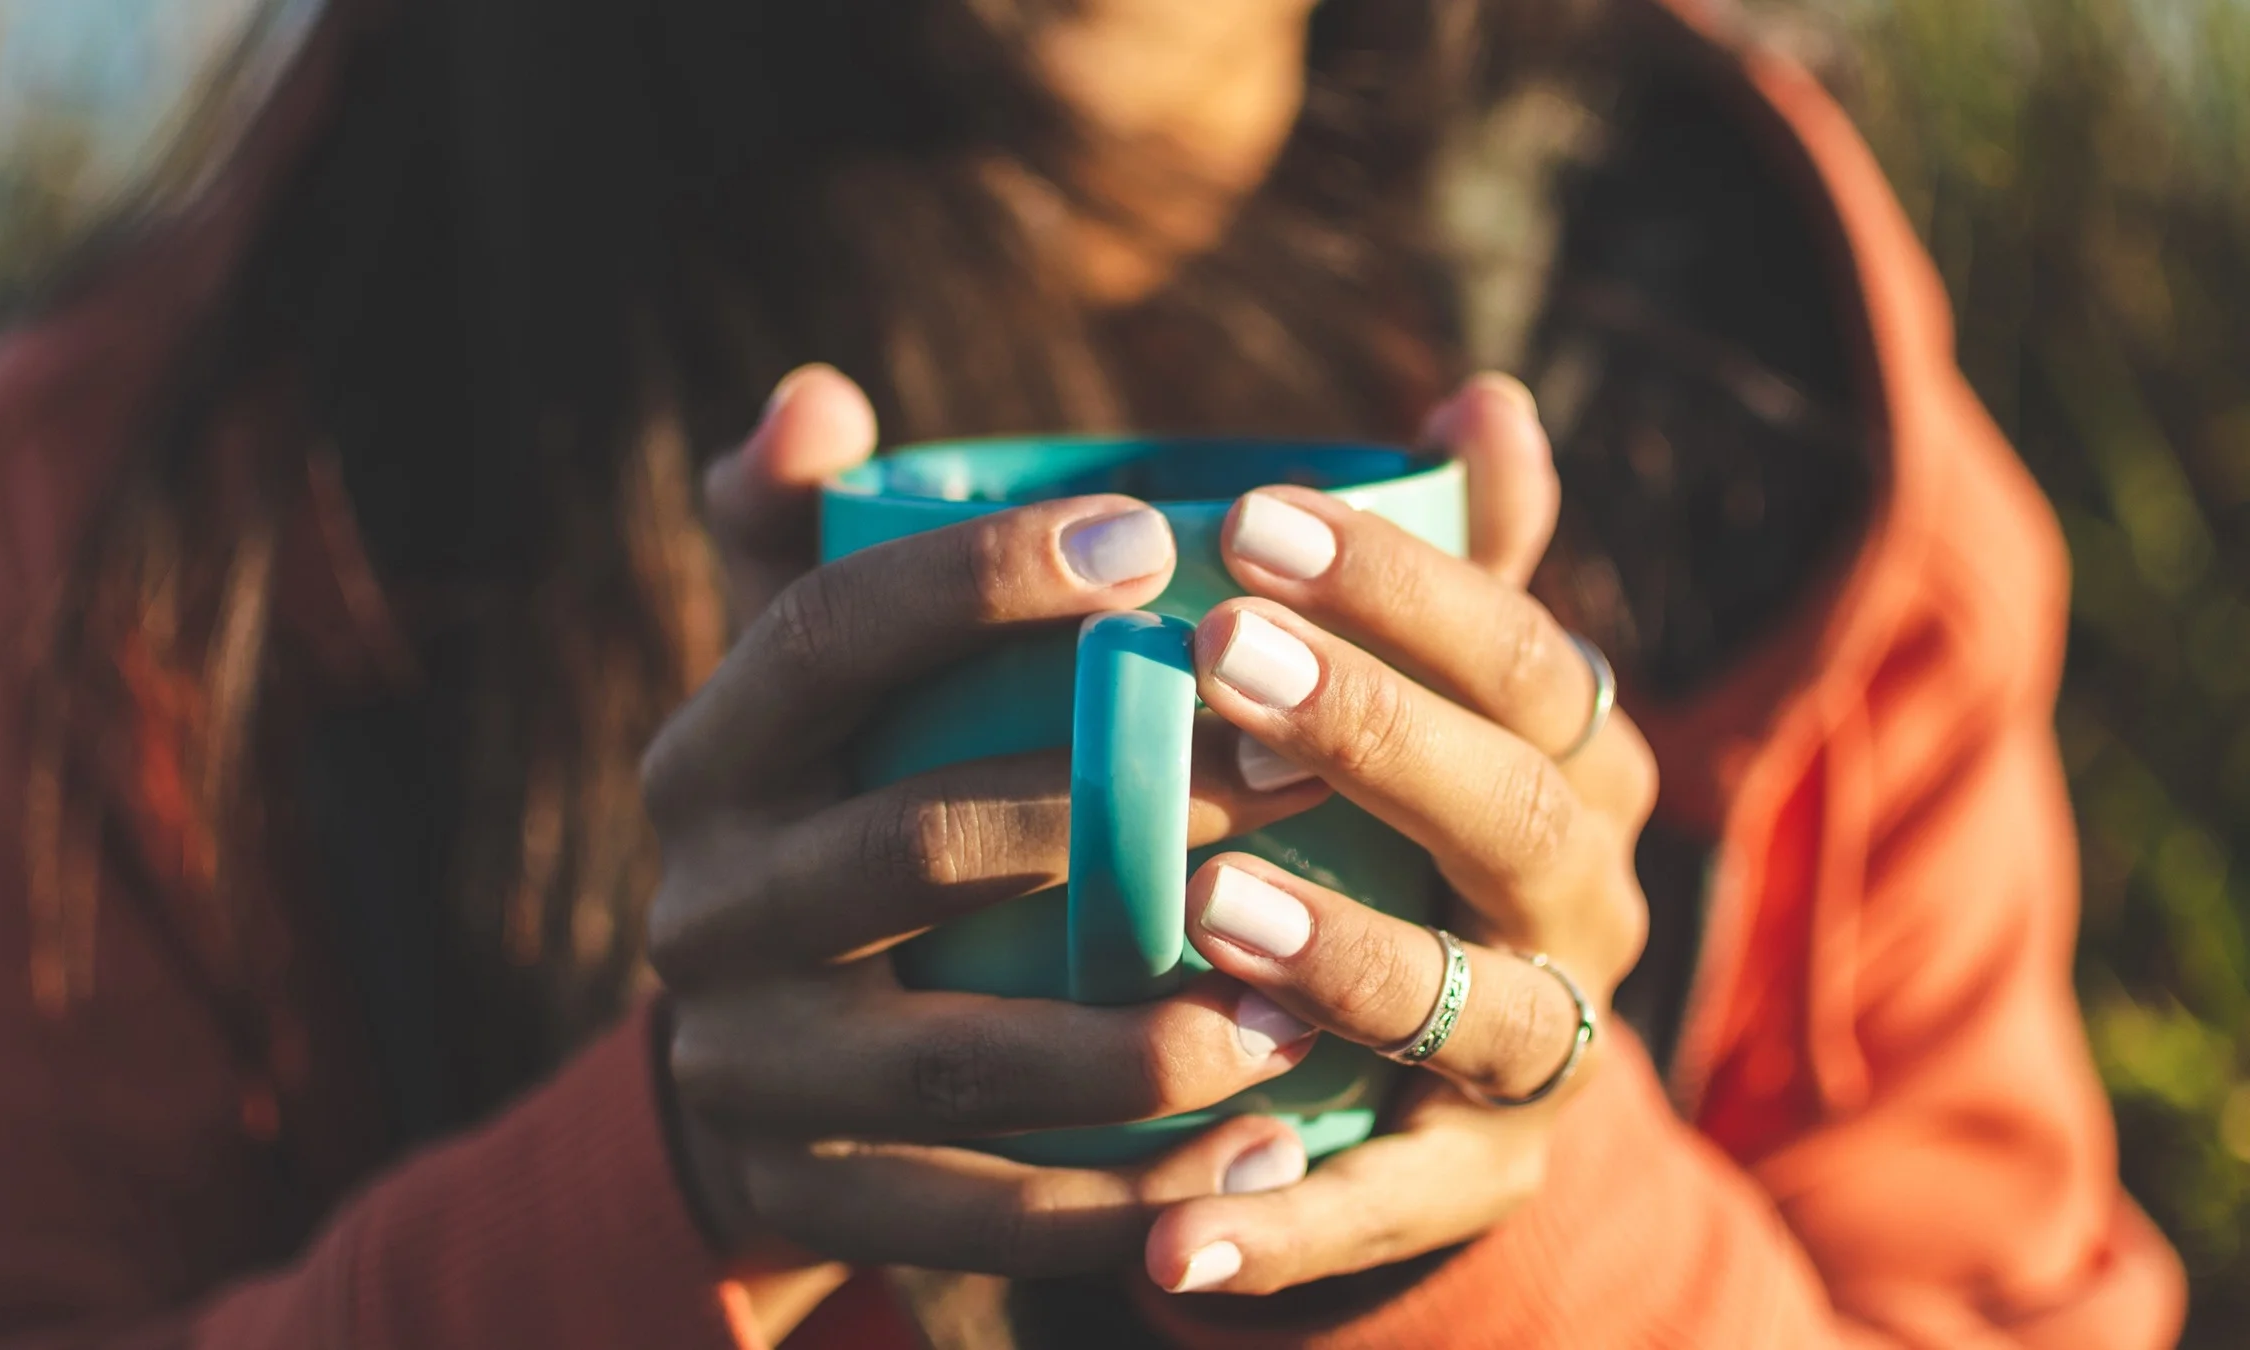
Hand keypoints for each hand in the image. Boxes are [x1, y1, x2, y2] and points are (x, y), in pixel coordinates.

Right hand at [647, 399, 1337, 1279]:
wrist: (757, 1075)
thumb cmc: (841, 817)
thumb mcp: (816, 687)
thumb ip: (825, 539)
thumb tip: (815, 397)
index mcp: (710, 754)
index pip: (820, 638)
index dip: (973, 581)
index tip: (1151, 538)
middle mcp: (700, 906)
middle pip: (907, 845)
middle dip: (1118, 809)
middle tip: (1306, 768)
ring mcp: (746, 1067)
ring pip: (953, 1055)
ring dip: (1139, 1035)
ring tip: (1305, 1007)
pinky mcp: (807, 1197)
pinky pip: (977, 1214)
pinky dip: (1123, 1203)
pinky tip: (1262, 1165)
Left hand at [1140, 375, 1658, 1295]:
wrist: (1435, 1050)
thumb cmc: (1392, 814)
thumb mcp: (1422, 686)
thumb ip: (1440, 555)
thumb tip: (1483, 394)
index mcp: (1573, 756)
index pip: (1524, 651)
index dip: (1406, 583)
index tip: (1248, 514)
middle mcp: (1582, 897)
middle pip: (1519, 812)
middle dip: (1379, 732)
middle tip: (1220, 657)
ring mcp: (1541, 1047)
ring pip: (1477, 1006)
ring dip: (1351, 956)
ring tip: (1208, 909)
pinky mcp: (1476, 1176)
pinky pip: (1393, 1206)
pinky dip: (1289, 1221)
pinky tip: (1170, 1228)